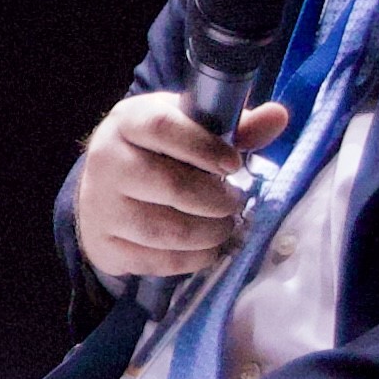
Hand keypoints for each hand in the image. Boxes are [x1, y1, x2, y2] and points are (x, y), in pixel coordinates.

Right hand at [70, 89, 292, 280]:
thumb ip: (235, 126)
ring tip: (224, 227)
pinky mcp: (105, 246)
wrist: (104, 191)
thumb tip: (277, 116)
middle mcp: (105, 162)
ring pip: (167, 230)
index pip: (161, 127)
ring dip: (210, 233)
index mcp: (127, 123)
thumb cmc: (158, 153)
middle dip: (217, 201)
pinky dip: (193, 259)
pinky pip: (158, 261)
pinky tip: (206, 247)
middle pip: (171, 186)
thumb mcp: (189, 128)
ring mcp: (101, 207)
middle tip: (234, 202)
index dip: (204, 146)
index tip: (234, 164)